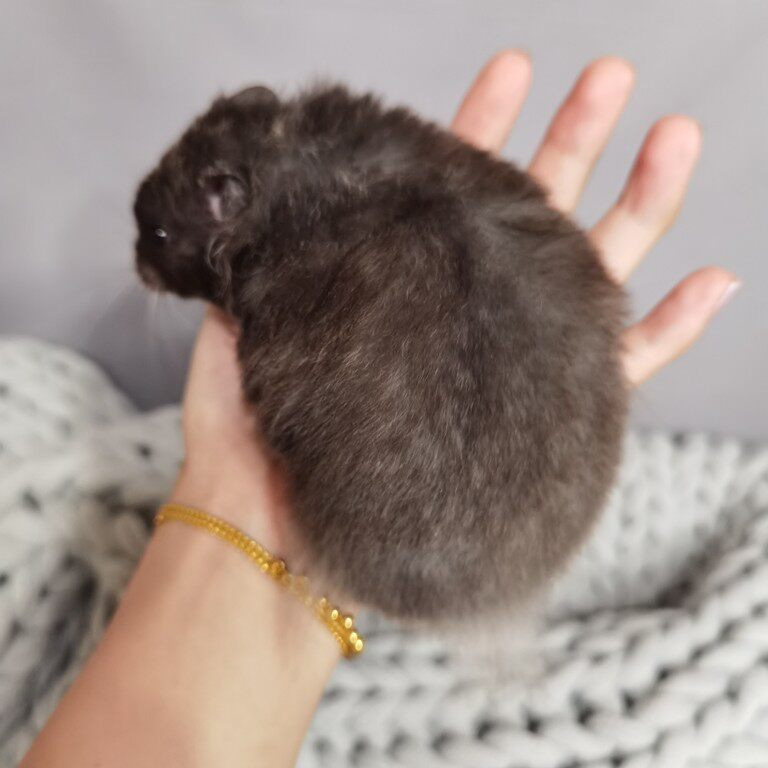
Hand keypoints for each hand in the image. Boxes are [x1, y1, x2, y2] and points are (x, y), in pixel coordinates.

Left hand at [173, 53, 739, 563]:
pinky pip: (625, 371)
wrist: (273, 528)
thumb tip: (300, 187)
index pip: (451, 196)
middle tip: (610, 77)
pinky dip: (676, 328)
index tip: (511, 71)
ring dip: (641, 203)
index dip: (480, 130)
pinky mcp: (543, 421)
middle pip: (535, 216)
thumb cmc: (251, 431)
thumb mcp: (251, 320)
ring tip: (672, 136)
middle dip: (574, 140)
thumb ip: (283, 255)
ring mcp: (509, 365)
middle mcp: (463, 318)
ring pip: (594, 273)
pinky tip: (716, 279)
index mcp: (402, 284)